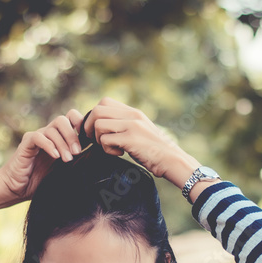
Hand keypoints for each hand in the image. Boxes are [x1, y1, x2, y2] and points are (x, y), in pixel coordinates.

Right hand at [0, 109, 85, 205]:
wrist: (17, 188)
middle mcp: (49, 134)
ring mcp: (37, 137)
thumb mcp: (64, 171)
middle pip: (64, 119)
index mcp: (59, 138)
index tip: (88, 142)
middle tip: (77, 152)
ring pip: (53, 127)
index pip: (72, 119)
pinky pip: (39, 137)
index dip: (82, 125)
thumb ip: (77, 162)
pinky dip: (49, 145)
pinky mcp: (27, 143)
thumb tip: (98, 160)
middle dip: (73, 135)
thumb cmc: (41, 181)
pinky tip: (55, 157)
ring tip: (66, 159)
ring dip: (63, 143)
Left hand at [80, 98, 199, 187]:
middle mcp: (132, 115)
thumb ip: (125, 125)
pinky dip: (107, 149)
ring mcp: (132, 125)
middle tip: (96, 140)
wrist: (172, 160)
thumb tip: (103, 127)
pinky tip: (119, 153)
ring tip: (110, 147)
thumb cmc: (154, 150)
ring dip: (98, 139)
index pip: (104, 102)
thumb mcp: (140, 131)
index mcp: (133, 112)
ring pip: (98, 124)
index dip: (94, 116)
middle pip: (97, 110)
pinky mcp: (131, 139)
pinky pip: (105, 140)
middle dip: (89, 127)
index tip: (96, 131)